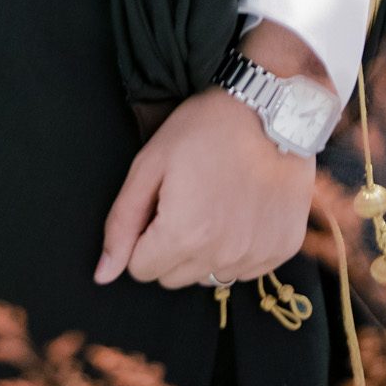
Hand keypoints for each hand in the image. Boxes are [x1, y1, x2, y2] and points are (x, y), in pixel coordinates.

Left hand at [94, 20, 329, 290]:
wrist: (270, 107)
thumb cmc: (206, 128)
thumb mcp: (150, 163)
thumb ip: (122, 222)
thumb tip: (104, 274)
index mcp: (184, 235)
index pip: (141, 270)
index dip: (142, 236)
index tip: (159, 205)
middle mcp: (222, 255)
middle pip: (173, 278)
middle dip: (170, 246)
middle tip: (186, 200)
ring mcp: (256, 256)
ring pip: (208, 277)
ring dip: (205, 249)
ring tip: (216, 201)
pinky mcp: (282, 249)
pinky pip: (244, 269)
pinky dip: (238, 247)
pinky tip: (242, 208)